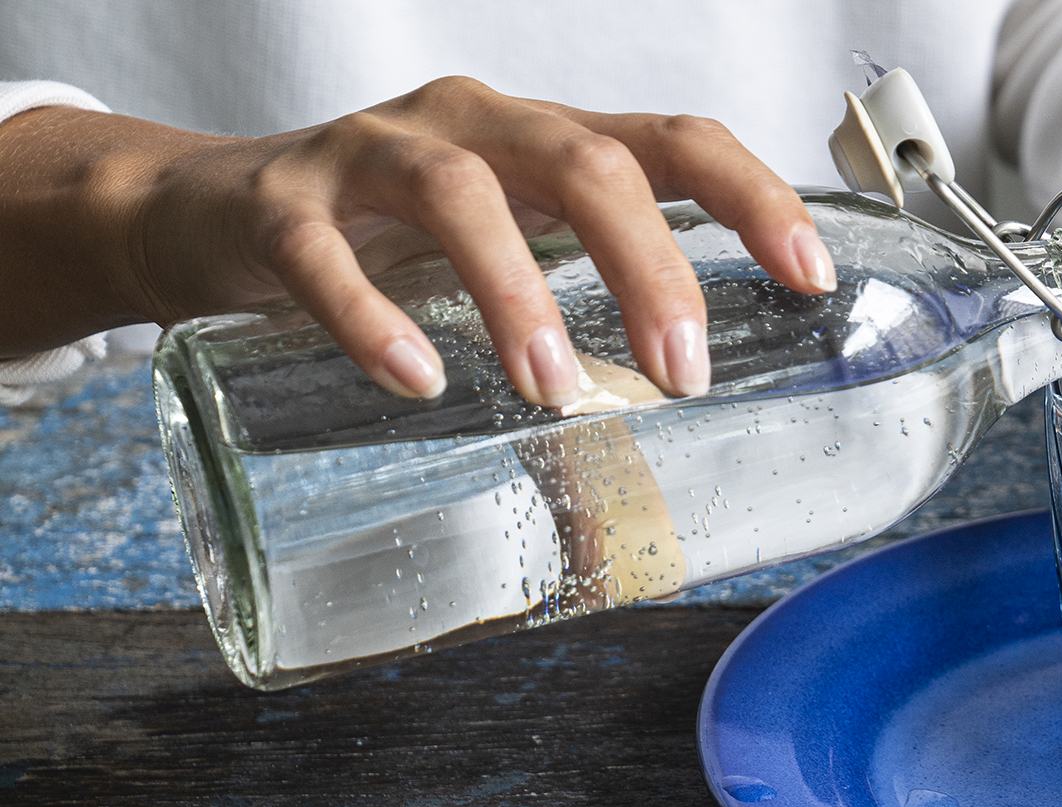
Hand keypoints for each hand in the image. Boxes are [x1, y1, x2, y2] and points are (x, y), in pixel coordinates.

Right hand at [0, 76, 835, 404]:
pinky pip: (322, 255)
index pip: (676, 142)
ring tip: (551, 386)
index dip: (754, 198)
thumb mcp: (517, 244)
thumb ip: (596, 288)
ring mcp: (373, 158)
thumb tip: (705, 385)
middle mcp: (474, 128)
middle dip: (648, 265)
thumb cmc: (394, 238)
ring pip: (460, 196)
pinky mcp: (279, 207)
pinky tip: (414, 379)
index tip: (812, 277)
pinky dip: (370, 315)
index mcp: (549, 140)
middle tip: (684, 371)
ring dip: (518, 292)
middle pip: (586, 163)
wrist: (211, 211)